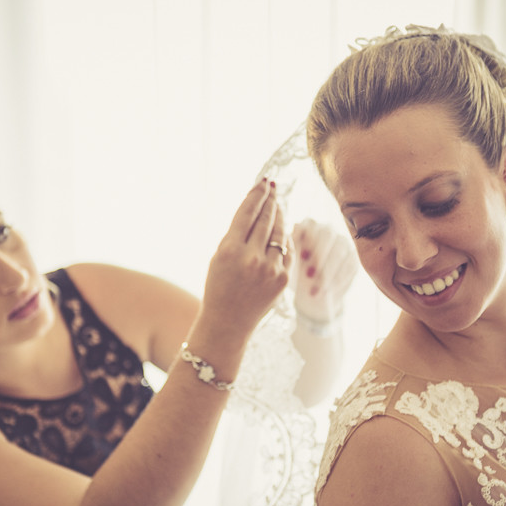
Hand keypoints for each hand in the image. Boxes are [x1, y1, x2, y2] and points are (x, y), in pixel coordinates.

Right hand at [199, 180, 291, 340]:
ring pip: (279, 232)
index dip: (257, 194)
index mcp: (229, 249)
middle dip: (270, 200)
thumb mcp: (219, 257)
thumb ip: (238, 234)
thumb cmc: (219, 287)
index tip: (263, 182)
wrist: (227, 323)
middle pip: (265, 219)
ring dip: (279, 216)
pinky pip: (286, 251)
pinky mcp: (283, 279)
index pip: (247, 213)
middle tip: (272, 187)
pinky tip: (281, 230)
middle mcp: (251, 257)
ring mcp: (270, 269)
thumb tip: (260, 210)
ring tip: (277, 204)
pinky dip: (284, 239)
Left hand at [291, 218, 357, 323]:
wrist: (310, 291)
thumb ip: (289, 250)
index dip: (308, 240)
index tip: (302, 257)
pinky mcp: (353, 258)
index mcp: (309, 226)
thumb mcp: (288, 263)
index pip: (311, 226)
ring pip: (340, 251)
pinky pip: (349, 265)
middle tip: (308, 275)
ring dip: (327, 272)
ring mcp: (343, 242)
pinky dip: (337, 280)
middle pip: (328, 235)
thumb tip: (289, 238)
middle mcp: (328, 230)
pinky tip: (327, 291)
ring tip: (315, 289)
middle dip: (319, 255)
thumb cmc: (294, 272)